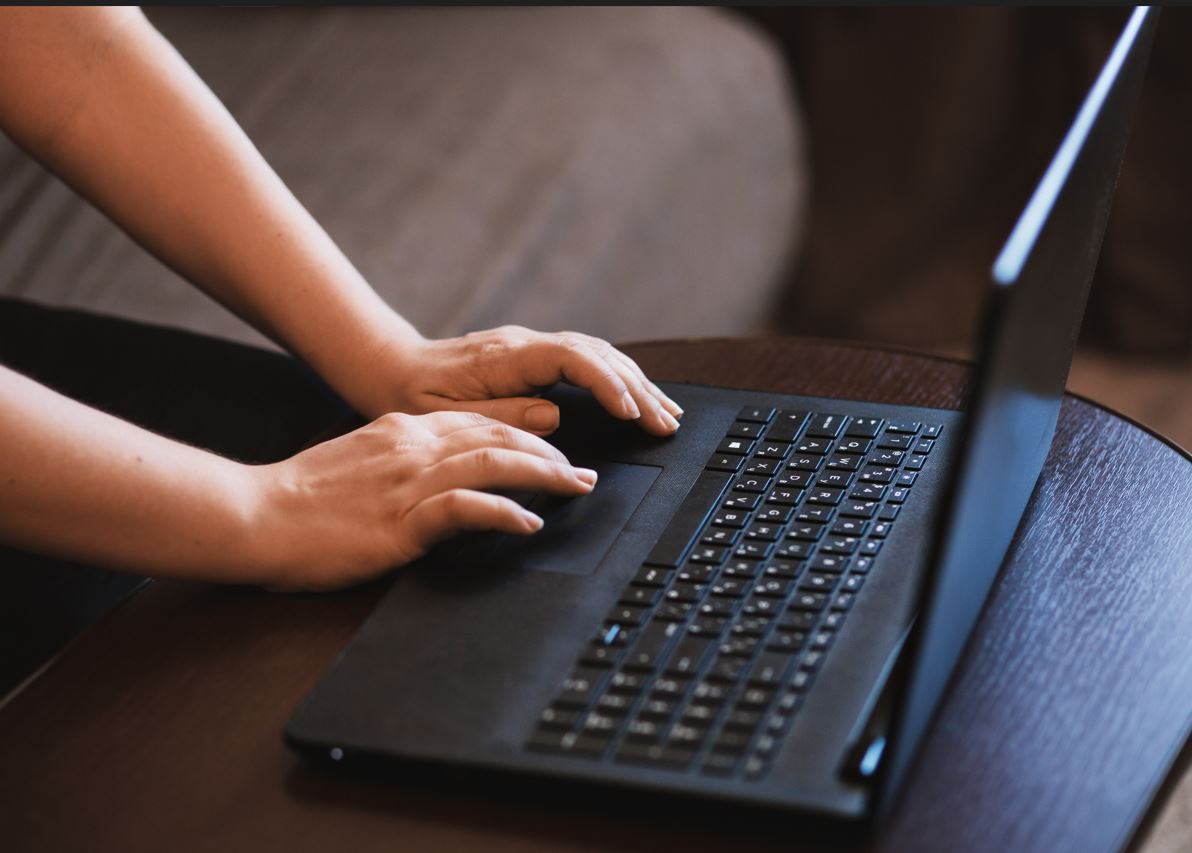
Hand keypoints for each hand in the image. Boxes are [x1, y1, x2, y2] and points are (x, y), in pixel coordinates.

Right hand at [251, 410, 597, 590]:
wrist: (255, 514)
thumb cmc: (302, 497)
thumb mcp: (360, 462)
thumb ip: (402, 459)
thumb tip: (442, 475)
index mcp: (403, 431)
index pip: (481, 423)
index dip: (526, 435)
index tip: (555, 452)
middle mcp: (413, 446)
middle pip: (499, 437)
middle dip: (549, 454)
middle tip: (583, 475)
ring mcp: (409, 482)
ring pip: (494, 463)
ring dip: (544, 475)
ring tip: (575, 489)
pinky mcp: (401, 520)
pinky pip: (465, 508)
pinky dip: (503, 513)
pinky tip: (528, 524)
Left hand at [378, 326, 683, 436]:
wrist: (392, 368)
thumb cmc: (413, 396)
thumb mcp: (446, 416)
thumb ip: (501, 416)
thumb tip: (554, 414)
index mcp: (505, 356)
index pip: (572, 359)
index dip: (606, 385)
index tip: (630, 414)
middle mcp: (524, 344)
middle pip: (596, 355)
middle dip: (637, 389)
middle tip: (667, 423)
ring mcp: (532, 347)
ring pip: (598, 355)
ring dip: (635, 383)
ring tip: (666, 413)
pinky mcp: (534, 357)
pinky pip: (587, 361)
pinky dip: (617, 379)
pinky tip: (635, 397)